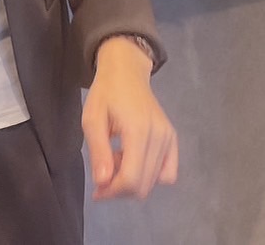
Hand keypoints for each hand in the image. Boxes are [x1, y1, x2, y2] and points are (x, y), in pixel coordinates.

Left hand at [84, 37, 178, 199]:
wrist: (126, 72)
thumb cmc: (105, 93)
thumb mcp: (92, 119)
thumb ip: (98, 151)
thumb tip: (103, 182)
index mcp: (138, 130)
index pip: (131, 178)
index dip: (112, 192)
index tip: (97, 190)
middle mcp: (159, 136)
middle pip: (143, 185)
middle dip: (120, 189)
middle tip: (103, 174)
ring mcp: (169, 137)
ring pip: (154, 181)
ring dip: (133, 181)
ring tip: (117, 161)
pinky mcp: (172, 138)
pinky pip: (168, 173)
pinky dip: (151, 176)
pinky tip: (134, 162)